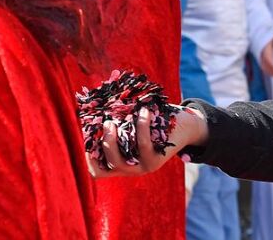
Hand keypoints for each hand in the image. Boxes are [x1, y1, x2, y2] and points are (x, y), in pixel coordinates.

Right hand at [87, 106, 208, 178]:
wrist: (184, 126)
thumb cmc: (153, 120)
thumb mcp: (132, 122)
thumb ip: (117, 118)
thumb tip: (98, 101)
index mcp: (121, 162)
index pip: (97, 171)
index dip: (89, 156)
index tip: (90, 134)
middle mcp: (129, 169)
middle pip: (107, 164)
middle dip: (103, 143)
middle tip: (107, 123)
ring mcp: (142, 168)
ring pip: (121, 160)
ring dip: (115, 139)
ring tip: (116, 119)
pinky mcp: (155, 162)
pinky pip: (143, 145)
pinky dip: (141, 127)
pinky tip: (143, 111)